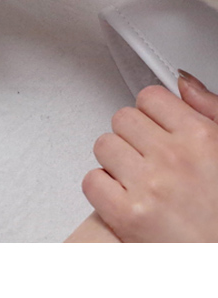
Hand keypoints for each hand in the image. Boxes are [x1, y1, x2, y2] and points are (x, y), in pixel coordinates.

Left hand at [82, 73, 217, 241]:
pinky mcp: (126, 216)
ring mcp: (147, 187)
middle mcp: (173, 158)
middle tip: (151, 160)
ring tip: (140, 180)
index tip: (160, 130)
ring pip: (104, 145)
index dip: (153, 114)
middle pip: (122, 118)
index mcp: (201, 137)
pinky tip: (125, 199)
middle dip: (134, 137)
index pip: (150, 97)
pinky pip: (91, 181)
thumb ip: (210, 110)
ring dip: (117, 162)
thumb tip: (182, 81)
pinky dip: (103, 190)